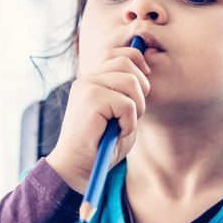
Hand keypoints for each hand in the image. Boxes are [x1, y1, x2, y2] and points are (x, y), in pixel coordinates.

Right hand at [46, 45, 150, 192]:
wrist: (77, 168)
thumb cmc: (102, 147)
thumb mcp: (120, 116)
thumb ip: (129, 94)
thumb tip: (145, 72)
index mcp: (93, 80)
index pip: (118, 54)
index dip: (137, 61)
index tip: (144, 84)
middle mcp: (88, 80)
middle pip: (126, 62)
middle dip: (141, 88)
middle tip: (135, 114)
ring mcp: (87, 87)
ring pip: (130, 81)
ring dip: (137, 107)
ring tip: (125, 124)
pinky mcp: (90, 100)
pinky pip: (127, 104)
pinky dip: (130, 122)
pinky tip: (118, 133)